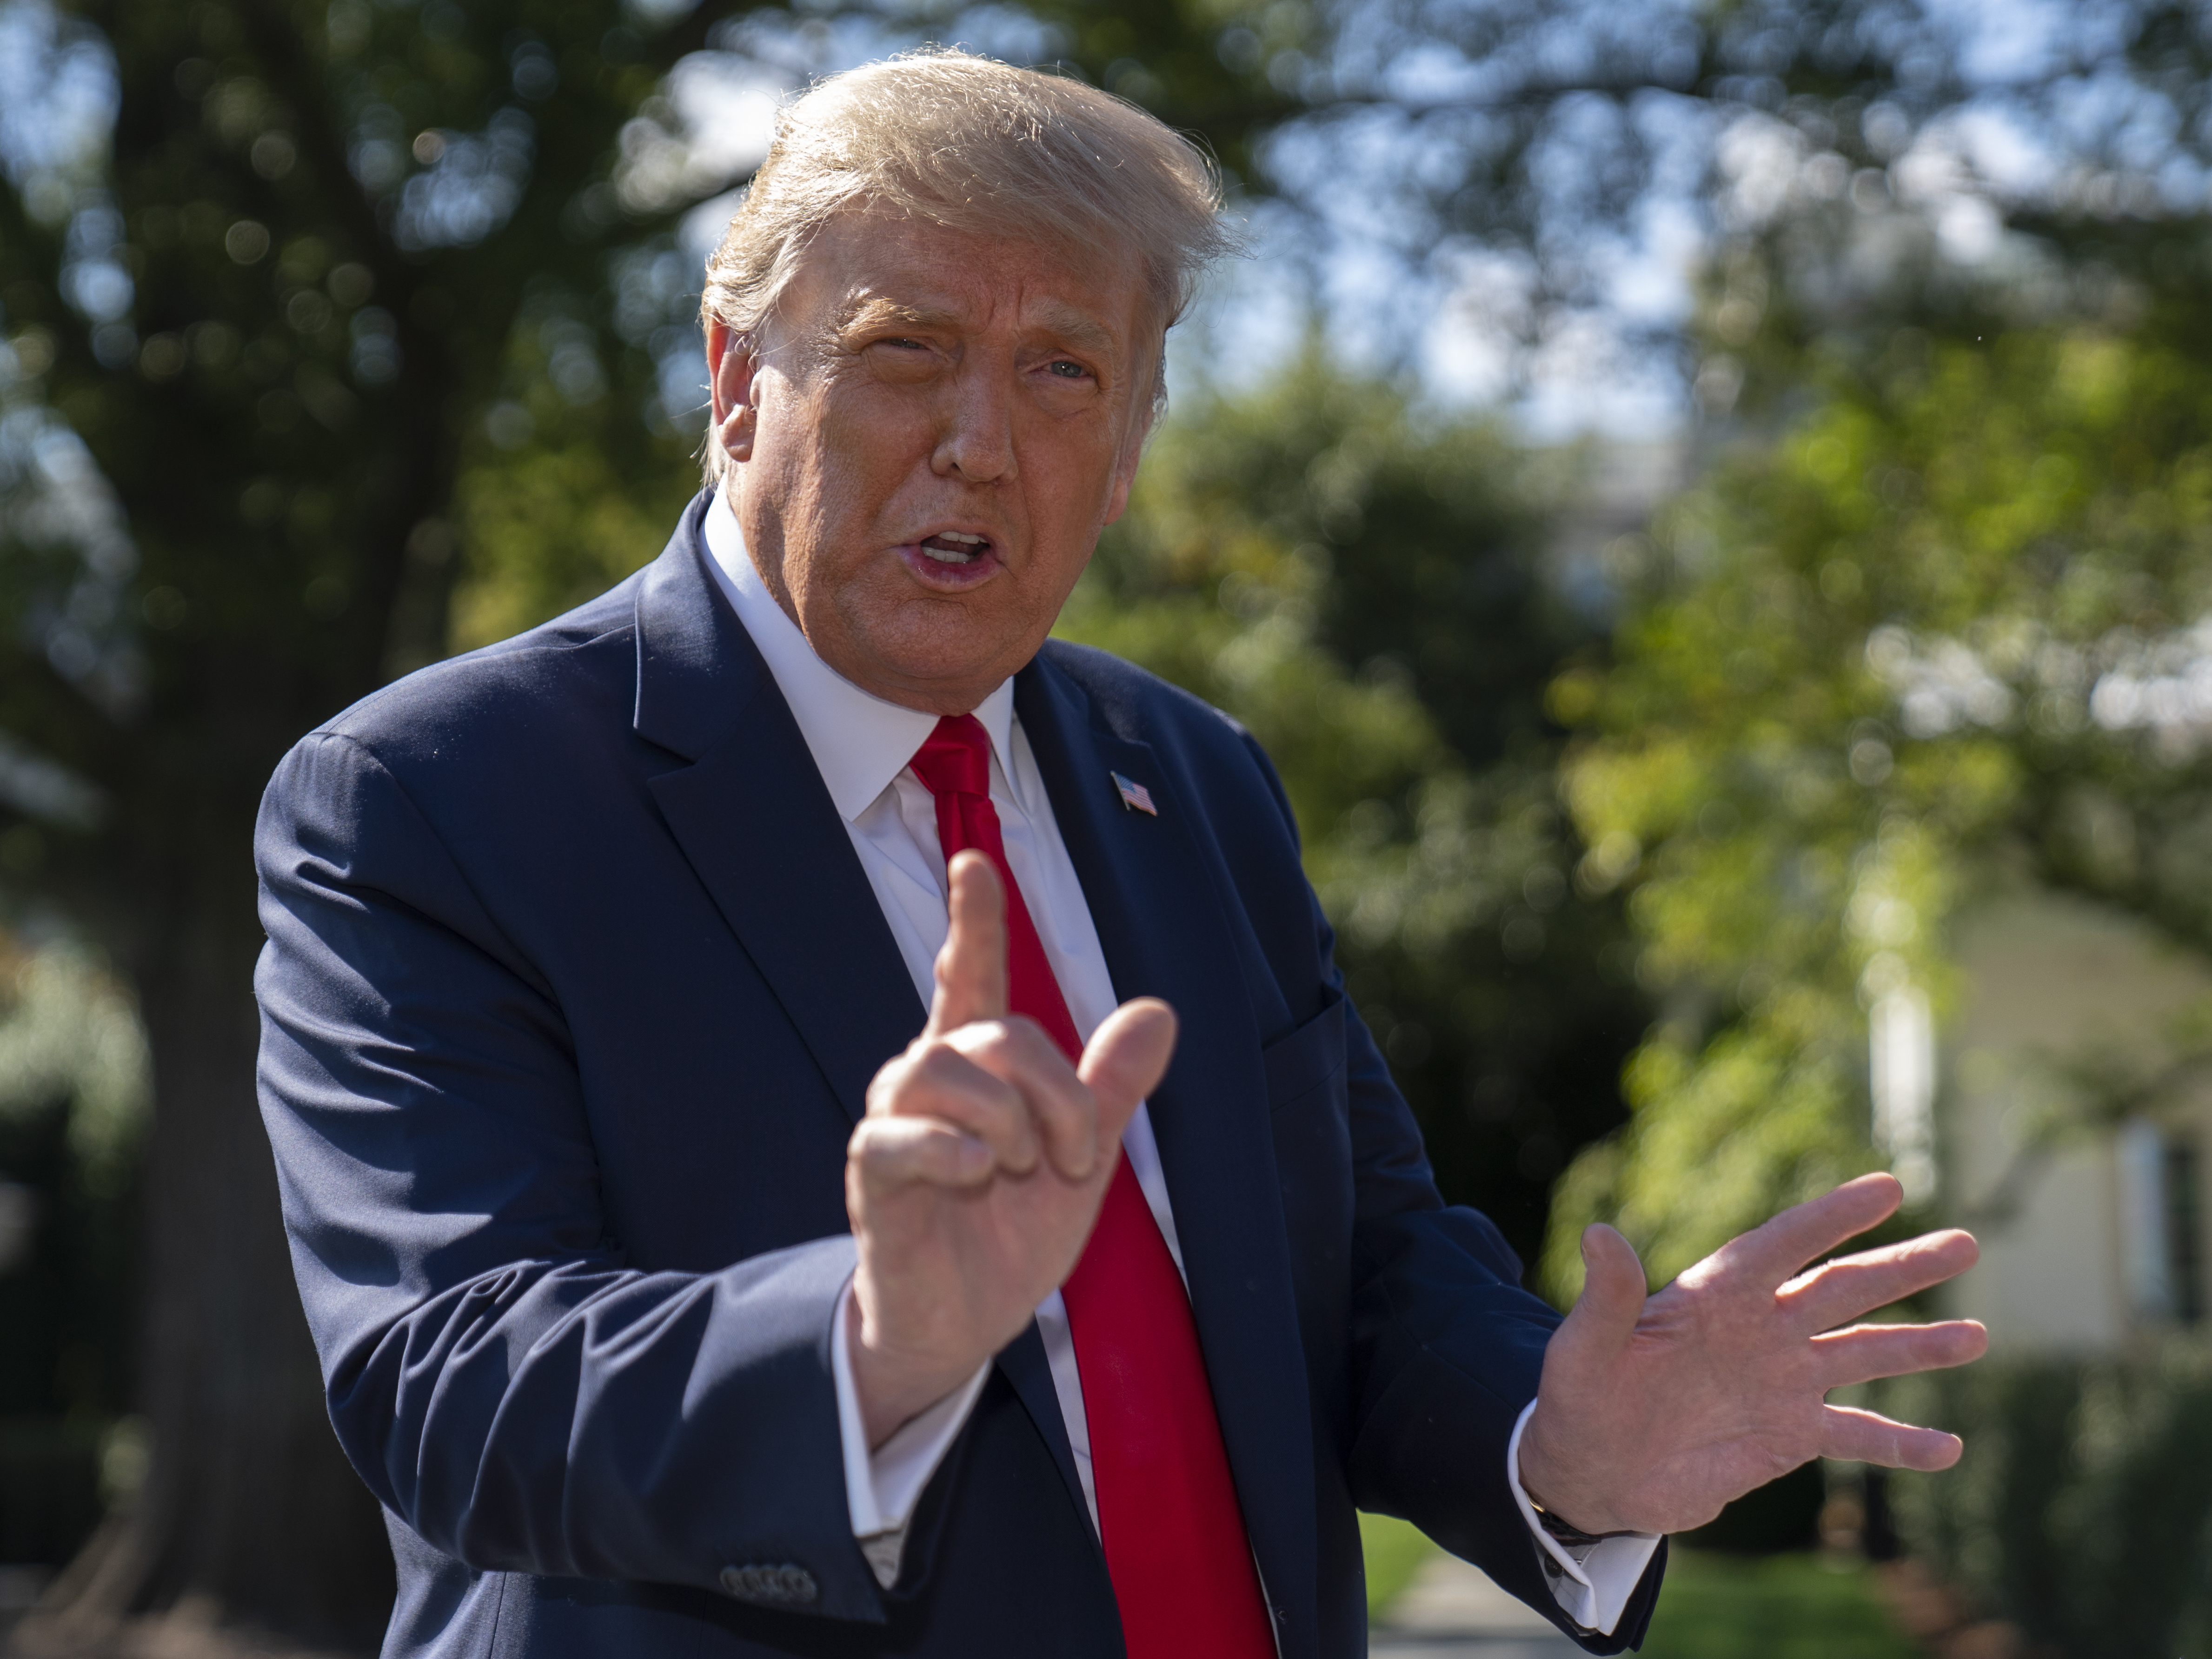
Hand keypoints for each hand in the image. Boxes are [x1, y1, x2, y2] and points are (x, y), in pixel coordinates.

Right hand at [844, 850, 1175, 1446]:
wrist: (964, 1323)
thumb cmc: (1011, 1234)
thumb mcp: (1082, 1158)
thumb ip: (1110, 1088)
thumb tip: (1159, 1011)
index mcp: (979, 1069)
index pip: (970, 975)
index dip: (974, 920)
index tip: (973, 861)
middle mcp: (927, 1081)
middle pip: (995, 1031)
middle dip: (1057, 1090)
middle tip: (1078, 1157)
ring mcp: (894, 1125)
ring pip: (938, 1066)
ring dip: (1005, 1118)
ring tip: (1021, 1168)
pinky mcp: (872, 1178)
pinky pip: (894, 1136)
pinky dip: (948, 1148)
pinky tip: (977, 1173)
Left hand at [1516, 1172, 1988, 1536]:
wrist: (1592, 1467)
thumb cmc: (1580, 1396)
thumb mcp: (1584, 1347)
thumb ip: (1606, 1297)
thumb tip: (1598, 1232)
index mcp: (1714, 1293)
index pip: (1782, 1243)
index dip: (1832, 1216)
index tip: (1888, 1187)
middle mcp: (1760, 1328)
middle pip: (1841, 1288)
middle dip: (1902, 1267)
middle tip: (1966, 1243)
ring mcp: (1782, 1380)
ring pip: (1864, 1356)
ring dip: (1919, 1347)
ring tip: (1976, 1337)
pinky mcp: (1790, 1435)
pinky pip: (1857, 1435)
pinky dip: (1901, 1444)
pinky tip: (1949, 1449)